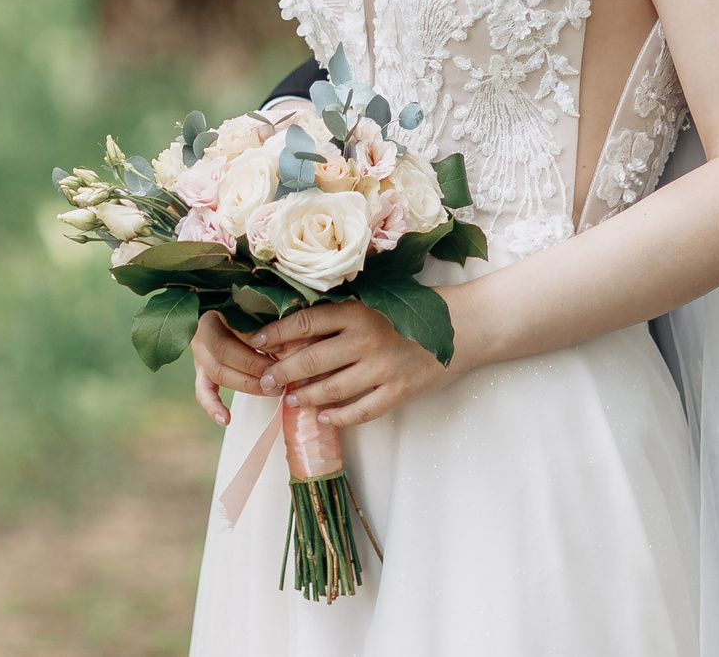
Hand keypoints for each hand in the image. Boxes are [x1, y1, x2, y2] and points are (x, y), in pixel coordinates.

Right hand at [190, 309, 273, 425]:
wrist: (224, 311)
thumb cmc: (249, 309)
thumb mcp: (255, 307)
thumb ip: (266, 318)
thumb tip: (289, 337)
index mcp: (216, 309)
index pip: (233, 327)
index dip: (257, 340)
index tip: (280, 350)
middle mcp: (202, 331)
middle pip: (224, 352)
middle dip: (254, 367)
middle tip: (279, 375)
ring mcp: (198, 353)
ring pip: (217, 372)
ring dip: (247, 384)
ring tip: (273, 391)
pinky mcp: (200, 371)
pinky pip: (202, 392)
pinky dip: (213, 407)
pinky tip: (226, 420)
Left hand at [248, 298, 457, 426]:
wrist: (462, 327)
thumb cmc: (414, 309)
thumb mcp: (375, 300)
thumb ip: (341, 313)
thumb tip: (296, 328)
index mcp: (357, 311)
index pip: (304, 322)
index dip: (275, 334)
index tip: (256, 342)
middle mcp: (366, 339)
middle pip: (310, 360)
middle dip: (282, 373)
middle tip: (265, 382)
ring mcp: (382, 368)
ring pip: (331, 389)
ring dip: (305, 397)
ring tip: (290, 400)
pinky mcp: (398, 391)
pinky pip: (361, 411)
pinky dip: (339, 417)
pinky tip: (325, 418)